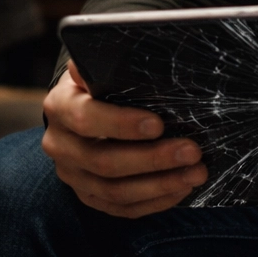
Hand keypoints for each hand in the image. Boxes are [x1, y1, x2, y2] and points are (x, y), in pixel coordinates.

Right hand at [41, 61, 206, 217]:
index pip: (86, 119)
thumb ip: (103, 63)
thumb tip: (102, 47)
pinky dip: (155, 202)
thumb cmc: (102, 84)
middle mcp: (60, 145)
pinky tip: (182, 188)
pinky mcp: (89, 196)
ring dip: (161, 184)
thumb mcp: (99, 68)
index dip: (122, 124)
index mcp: (60, 107)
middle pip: (104, 162)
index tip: (159, 123)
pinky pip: (122, 209)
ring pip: (115, 192)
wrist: (81, 110)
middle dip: (153, 159)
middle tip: (192, 150)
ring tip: (197, 172)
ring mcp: (73, 176)